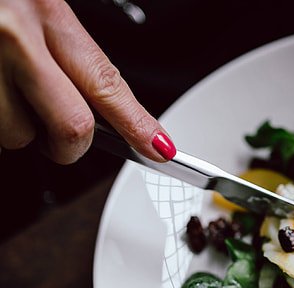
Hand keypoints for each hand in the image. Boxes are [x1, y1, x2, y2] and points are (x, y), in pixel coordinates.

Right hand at [0, 0, 174, 163]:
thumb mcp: (34, 2)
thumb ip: (62, 49)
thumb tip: (102, 108)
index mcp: (43, 10)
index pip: (107, 82)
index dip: (139, 124)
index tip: (159, 148)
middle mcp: (11, 37)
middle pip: (71, 127)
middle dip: (69, 145)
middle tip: (61, 139)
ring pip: (16, 136)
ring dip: (15, 128)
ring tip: (0, 90)